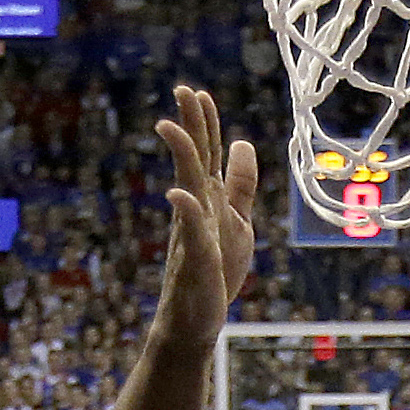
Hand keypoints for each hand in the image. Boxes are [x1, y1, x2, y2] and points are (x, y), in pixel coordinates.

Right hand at [151, 85, 256, 347]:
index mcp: (208, 200)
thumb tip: (241, 141)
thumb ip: (239, 184)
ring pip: (188, 189)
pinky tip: (178, 194)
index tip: (199, 92)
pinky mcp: (198, 261)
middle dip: (191, 126)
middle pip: (195, 162)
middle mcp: (197, 211)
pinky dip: (187, 213)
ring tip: (168, 127)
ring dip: (182, 158)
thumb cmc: (214, 271)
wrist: (196, 320)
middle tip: (183, 90)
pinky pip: (192, 234)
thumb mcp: (236, 220)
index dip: (206, 125)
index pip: (208, 155)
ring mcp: (194, 234)